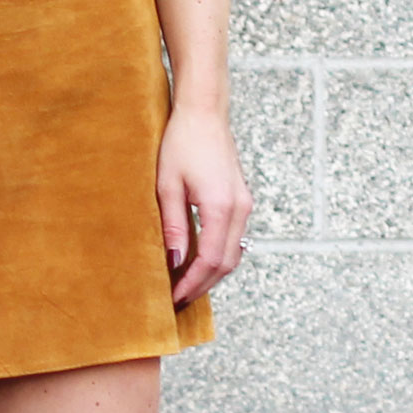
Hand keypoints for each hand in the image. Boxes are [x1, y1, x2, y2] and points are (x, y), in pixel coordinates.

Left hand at [156, 105, 251, 307]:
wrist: (204, 112)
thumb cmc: (181, 142)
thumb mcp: (167, 186)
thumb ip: (173, 226)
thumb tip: (175, 262)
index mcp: (221, 206)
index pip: (210, 260)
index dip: (192, 283)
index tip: (174, 298)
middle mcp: (239, 208)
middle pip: (226, 263)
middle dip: (203, 285)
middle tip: (179, 300)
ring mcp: (244, 204)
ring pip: (233, 253)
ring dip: (212, 272)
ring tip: (186, 285)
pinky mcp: (241, 199)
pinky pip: (234, 238)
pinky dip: (218, 255)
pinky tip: (198, 260)